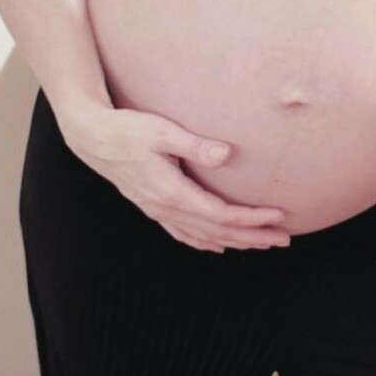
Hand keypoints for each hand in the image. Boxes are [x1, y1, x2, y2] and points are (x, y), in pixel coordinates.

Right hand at [63, 102, 290, 250]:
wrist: (91, 137)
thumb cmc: (126, 130)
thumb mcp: (161, 132)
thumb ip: (194, 145)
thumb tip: (226, 154)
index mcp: (171, 193)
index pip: (220, 215)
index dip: (251, 219)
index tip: (277, 216)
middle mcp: (165, 208)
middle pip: (217, 232)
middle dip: (252, 237)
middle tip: (283, 239)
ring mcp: (157, 211)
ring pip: (202, 237)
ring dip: (234, 242)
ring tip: (262, 243)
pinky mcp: (152, 206)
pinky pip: (183, 233)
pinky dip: (205, 243)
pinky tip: (218, 246)